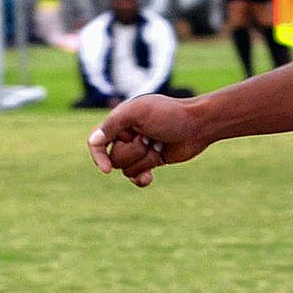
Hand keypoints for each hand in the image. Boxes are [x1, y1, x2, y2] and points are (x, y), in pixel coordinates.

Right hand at [89, 93, 208, 186]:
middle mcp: (126, 135)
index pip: (97, 142)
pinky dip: (142, 178)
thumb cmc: (170, 115)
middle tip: (150, 138)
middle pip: (115, 159)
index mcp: (120, 121)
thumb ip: (113, 125)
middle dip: (134, 152)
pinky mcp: (151, 160)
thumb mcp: (138, 113)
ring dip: (145, 161)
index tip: (107, 170)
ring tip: (159, 145)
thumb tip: (93, 141)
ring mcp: (139, 149)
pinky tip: (150, 177)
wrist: (199, 125)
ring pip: (128, 169)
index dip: (98, 156)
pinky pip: (137, 177)